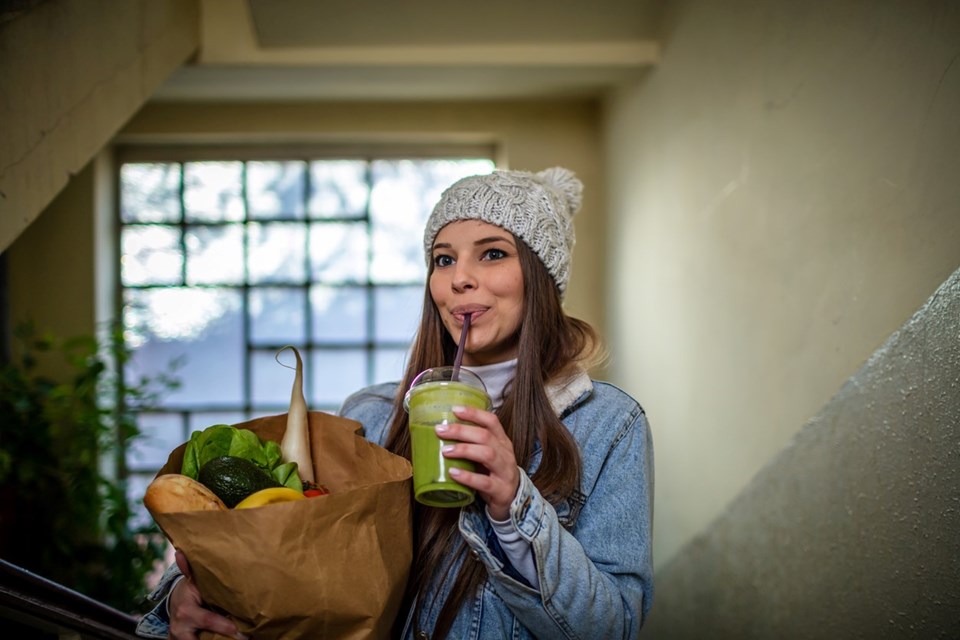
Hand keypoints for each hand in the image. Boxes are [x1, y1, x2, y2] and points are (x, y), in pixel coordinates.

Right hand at [169, 550, 247, 639]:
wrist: (175, 604)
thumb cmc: (190, 591)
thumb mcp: (191, 582)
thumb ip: (189, 569)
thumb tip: (181, 552)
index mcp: (186, 610)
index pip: (208, 620)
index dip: (226, 627)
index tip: (242, 632)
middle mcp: (180, 628)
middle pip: (204, 639)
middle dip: (224, 638)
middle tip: (245, 638)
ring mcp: (179, 638)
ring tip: (240, 638)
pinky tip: (225, 639)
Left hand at [437, 405, 519, 520]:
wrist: (511, 500)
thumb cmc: (493, 474)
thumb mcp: (487, 455)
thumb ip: (472, 444)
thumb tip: (443, 431)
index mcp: (502, 441)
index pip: (491, 421)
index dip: (474, 413)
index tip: (455, 409)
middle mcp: (506, 454)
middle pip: (485, 436)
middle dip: (461, 431)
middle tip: (441, 430)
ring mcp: (505, 472)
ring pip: (487, 455)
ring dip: (464, 450)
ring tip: (445, 451)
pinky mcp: (501, 490)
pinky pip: (484, 482)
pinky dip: (467, 476)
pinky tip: (453, 473)